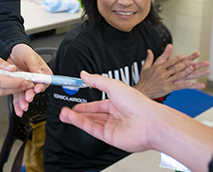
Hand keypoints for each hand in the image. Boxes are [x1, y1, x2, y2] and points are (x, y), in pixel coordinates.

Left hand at [8, 44, 52, 115]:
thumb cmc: (22, 52)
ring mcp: (26, 85)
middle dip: (31, 94)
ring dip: (24, 102)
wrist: (9, 52)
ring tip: (22, 106)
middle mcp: (35, 80)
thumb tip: (38, 73)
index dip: (41, 86)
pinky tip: (18, 109)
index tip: (37, 88)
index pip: (45, 80)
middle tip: (28, 97)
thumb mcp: (29, 55)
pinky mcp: (17, 87)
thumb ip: (34, 65)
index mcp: (42, 72)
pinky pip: (18, 96)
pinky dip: (17, 104)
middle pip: (35, 90)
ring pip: (26, 95)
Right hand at [61, 72, 212, 171]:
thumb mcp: (114, 85)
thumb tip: (84, 74)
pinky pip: (92, 129)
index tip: (76, 101)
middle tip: (66, 109)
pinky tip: (72, 117)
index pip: (99, 103)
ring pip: (90, 122)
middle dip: (79, 112)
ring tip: (63, 113)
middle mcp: (115, 115)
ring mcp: (113, 127)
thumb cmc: (138, 103)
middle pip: (93, 114)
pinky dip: (80, 123)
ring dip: (76, 118)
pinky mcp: (110, 137)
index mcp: (118, 102)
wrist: (149, 122)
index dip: (87, 103)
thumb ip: (97, 80)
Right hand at [134, 45, 209, 98]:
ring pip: (177, 76)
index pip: (169, 62)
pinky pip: (178, 86)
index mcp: (158, 68)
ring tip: (192, 68)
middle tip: (192, 61)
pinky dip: (185, 84)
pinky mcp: (167, 89)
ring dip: (186, 72)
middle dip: (184, 64)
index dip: (177, 58)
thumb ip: (149, 58)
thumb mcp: (145, 67)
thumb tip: (149, 50)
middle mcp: (162, 74)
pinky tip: (191, 83)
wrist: (142, 91)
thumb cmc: (144, 79)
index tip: (183, 56)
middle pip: (175, 68)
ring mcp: (165, 82)